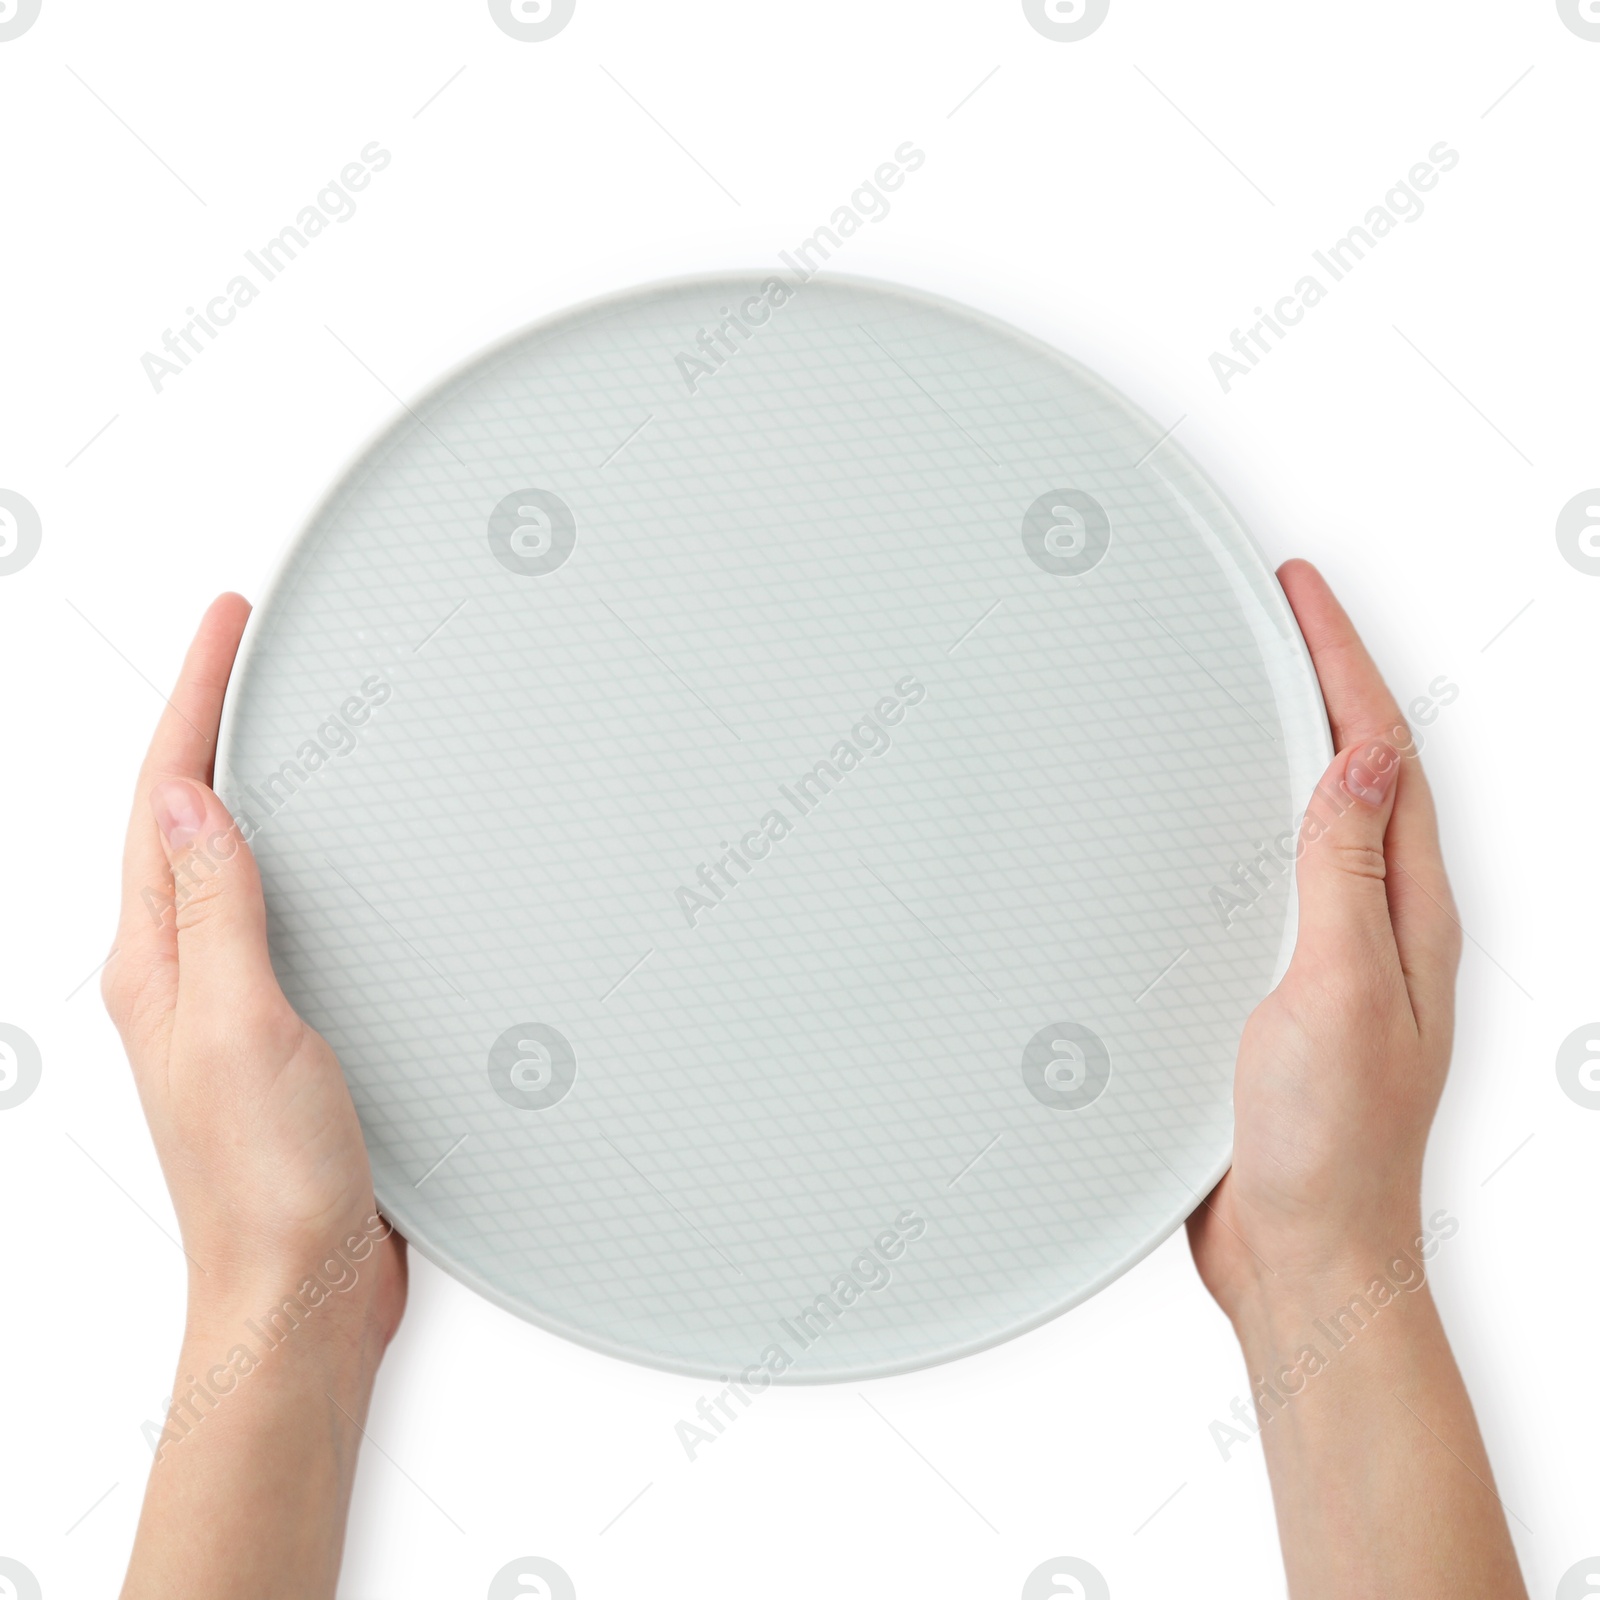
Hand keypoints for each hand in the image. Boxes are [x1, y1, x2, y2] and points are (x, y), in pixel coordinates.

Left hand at [104, 595, 404, 1598]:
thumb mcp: (240, 1028)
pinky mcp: (279, 1027)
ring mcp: (229, 999)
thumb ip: (217, 912)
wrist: (301, 1289)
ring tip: (275, 715)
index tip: (228, 622)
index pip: (167, 797)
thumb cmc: (267, 1184)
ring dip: (246, 778)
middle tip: (244, 645)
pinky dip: (291, 857)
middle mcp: (183, 972)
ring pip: (228, 859)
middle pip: (183, 814)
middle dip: (208, 718)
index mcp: (158, 961)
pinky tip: (323, 854)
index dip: (195, 698)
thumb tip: (188, 800)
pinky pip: (275, 913)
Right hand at [1187, 559, 1461, 1308]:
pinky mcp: (1282, 986)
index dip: (1340, 660)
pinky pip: (1272, 876)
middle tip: (1276, 612)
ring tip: (1249, 681)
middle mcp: (1378, 923)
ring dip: (1288, 740)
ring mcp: (1331, 954)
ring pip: (1315, 819)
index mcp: (1408, 914)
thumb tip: (1359, 761)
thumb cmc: (1329, 1148)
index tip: (1298, 590)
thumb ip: (1345, 876)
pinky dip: (1248, 820)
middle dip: (1322, 678)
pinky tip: (1213, 819)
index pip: (1380, 754)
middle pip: (1357, 769)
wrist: (1300, 1255)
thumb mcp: (1340, 994)